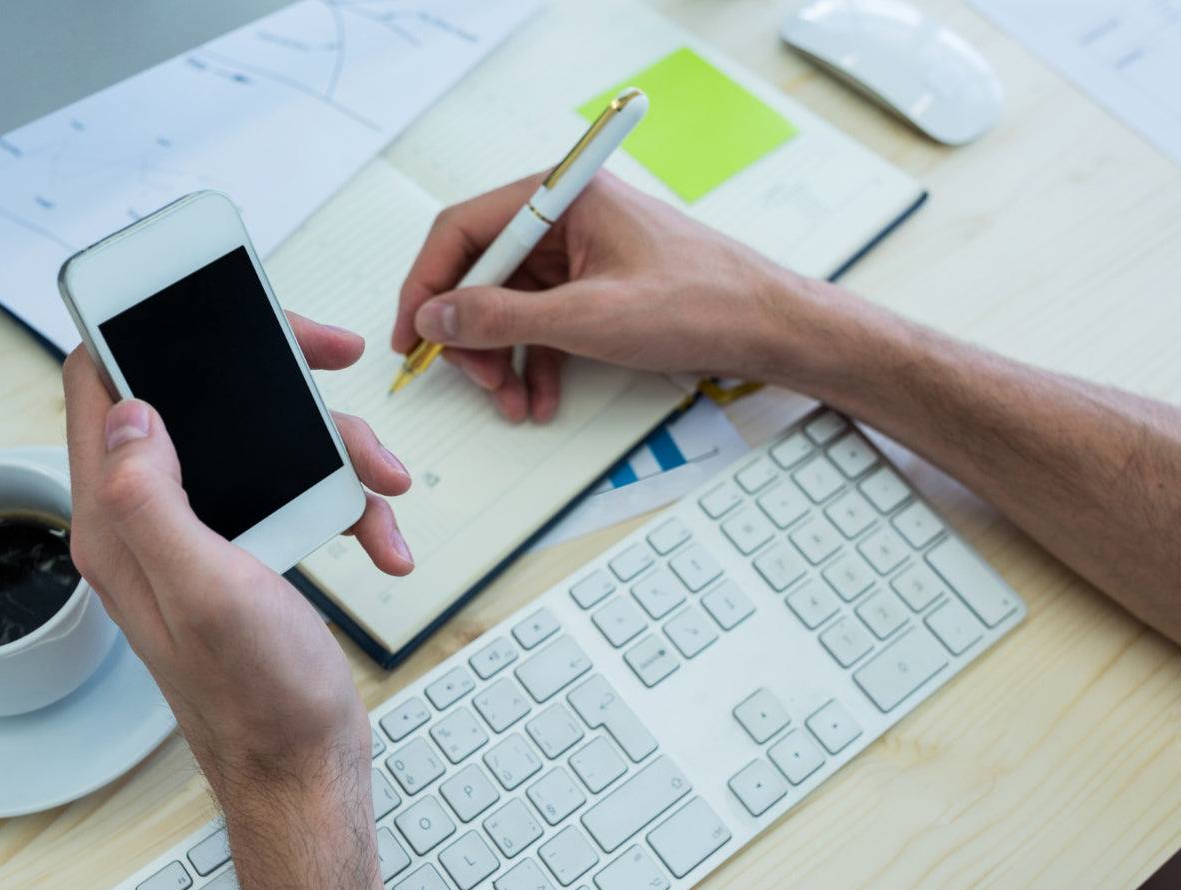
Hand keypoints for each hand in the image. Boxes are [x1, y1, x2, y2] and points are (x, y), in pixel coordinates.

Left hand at [63, 314, 411, 787]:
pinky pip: (292, 492)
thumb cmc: (257, 698)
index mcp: (117, 520)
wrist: (304, 767)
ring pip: (259, 441)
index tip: (202, 302)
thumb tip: (130, 411)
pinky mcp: (241, 551)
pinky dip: (343, 502)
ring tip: (382, 482)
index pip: (98, 387)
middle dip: (273, 377)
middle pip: (195, 399)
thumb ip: (149, 498)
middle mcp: (147, 520)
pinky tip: (379, 536)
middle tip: (329, 360)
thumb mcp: (204, 589)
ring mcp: (197, 533)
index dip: (143, 330)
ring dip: (329, 448)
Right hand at [391, 170, 819, 421]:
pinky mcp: (594, 288)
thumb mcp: (589, 317)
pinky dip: (533, 362)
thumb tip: (438, 315)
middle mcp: (565, 217)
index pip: (463, 229)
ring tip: (509, 402)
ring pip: (508, 305)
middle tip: (474, 379)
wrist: (768, 328)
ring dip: (500, 358)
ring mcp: (579, 254)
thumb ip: (502, 316)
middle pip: (481, 272)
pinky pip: (541, 323)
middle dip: (470, 333)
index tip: (412, 333)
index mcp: (562, 196)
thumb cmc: (701, 302)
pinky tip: (537, 399)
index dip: (428, 284)